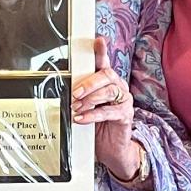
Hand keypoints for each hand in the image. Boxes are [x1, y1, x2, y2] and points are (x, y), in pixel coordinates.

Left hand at [72, 37, 138, 180]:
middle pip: (107, 75)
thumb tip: (64, 88)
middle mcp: (118, 88)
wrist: (111, 150)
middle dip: (89, 82)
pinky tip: (82, 118)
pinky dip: (92, 115)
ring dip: (90, 99)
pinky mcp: (125, 116)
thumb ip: (79, 95)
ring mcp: (124, 101)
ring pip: (109, 91)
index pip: (104, 63)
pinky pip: (109, 111)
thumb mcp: (85, 107)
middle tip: (76, 92)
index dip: (102, 51)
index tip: (98, 41)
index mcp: (107, 82)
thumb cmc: (97, 125)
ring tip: (77, 107)